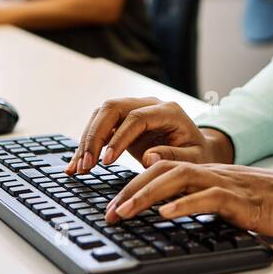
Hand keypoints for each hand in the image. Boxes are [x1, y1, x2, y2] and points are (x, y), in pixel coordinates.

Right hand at [67, 97, 233, 173]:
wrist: (197, 148)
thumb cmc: (197, 154)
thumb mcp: (194, 159)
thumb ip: (174, 157)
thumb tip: (148, 157)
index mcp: (168, 111)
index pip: (136, 117)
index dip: (119, 138)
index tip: (107, 161)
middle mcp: (148, 104)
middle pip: (112, 108)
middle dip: (95, 136)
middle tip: (86, 165)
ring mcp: (134, 109)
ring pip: (101, 115)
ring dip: (87, 140)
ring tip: (78, 169)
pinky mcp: (123, 121)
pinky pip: (100, 127)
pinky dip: (86, 145)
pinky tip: (75, 164)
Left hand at [102, 162, 272, 241]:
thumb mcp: (230, 200)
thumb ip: (203, 200)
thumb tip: (171, 210)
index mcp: (208, 172)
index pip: (162, 170)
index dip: (135, 185)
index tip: (113, 204)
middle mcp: (212, 172)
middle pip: (162, 171)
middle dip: (131, 191)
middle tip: (109, 212)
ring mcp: (226, 183)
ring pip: (178, 180)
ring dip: (147, 196)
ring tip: (125, 211)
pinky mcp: (241, 199)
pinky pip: (208, 198)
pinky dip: (185, 204)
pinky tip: (166, 213)